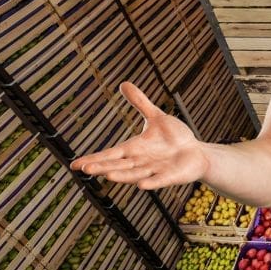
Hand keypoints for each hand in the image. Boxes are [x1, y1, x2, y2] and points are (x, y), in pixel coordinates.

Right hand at [69, 82, 209, 189]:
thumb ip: (140, 103)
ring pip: (135, 174)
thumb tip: (124, 83)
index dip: (93, 158)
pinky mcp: (171, 176)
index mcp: (134, 149)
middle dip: (103, 167)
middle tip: (85, 168)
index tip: (75, 164)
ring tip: (107, 176)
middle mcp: (141, 162)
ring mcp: (155, 170)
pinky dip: (151, 182)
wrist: (195, 152)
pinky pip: (160, 180)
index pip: (110, 154)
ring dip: (122, 176)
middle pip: (118, 165)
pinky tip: (141, 185)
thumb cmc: (174, 138)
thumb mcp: (156, 117)